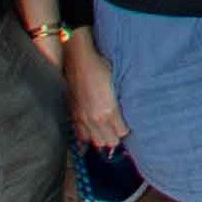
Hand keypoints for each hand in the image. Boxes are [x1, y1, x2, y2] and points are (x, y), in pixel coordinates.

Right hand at [57, 31, 125, 151]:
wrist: (79, 61)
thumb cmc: (101, 68)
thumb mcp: (117, 84)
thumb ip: (121, 102)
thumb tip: (126, 112)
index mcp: (109, 111)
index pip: (122, 132)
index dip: (126, 129)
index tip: (128, 125)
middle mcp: (96, 119)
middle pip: (109, 141)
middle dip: (116, 137)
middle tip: (118, 130)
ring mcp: (83, 119)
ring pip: (96, 141)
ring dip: (103, 138)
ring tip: (107, 131)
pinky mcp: (73, 116)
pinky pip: (82, 135)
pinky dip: (89, 135)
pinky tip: (93, 129)